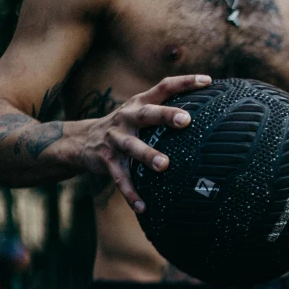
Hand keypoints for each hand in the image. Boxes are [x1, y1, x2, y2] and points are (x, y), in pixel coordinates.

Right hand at [69, 74, 211, 210]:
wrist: (81, 141)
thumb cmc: (124, 127)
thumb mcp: (139, 113)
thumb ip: (163, 111)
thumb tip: (204, 115)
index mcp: (139, 104)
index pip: (164, 87)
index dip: (185, 82)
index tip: (207, 81)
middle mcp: (127, 118)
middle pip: (148, 114)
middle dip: (166, 115)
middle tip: (186, 119)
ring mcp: (116, 139)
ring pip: (132, 147)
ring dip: (148, 155)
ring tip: (164, 165)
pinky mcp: (107, 161)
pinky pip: (121, 179)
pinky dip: (132, 194)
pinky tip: (143, 207)